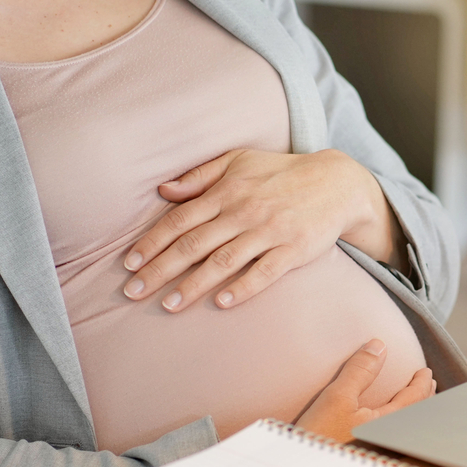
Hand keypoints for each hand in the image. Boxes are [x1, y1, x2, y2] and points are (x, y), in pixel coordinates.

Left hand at [122, 149, 407, 311]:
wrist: (337, 183)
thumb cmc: (282, 173)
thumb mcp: (240, 161)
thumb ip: (200, 176)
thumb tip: (163, 190)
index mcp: (227, 191)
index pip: (180, 220)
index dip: (152, 243)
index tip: (129, 264)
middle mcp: (244, 212)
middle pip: (193, 245)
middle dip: (159, 270)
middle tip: (133, 292)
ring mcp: (269, 232)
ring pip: (223, 262)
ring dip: (193, 285)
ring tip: (168, 305)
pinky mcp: (294, 250)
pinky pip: (264, 273)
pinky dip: (242, 289)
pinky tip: (221, 303)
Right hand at [296, 339, 434, 442]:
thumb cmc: (319, 437)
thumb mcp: (337, 397)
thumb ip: (360, 371)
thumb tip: (379, 346)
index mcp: (389, 424)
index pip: (415, 400)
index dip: (421, 383)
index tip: (425, 371)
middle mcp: (388, 439)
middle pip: (415, 415)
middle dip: (423, 397)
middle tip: (427, 383)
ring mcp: (379, 450)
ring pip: (404, 427)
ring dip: (412, 410)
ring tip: (412, 400)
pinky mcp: (367, 456)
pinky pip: (392, 434)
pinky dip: (399, 421)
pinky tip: (387, 420)